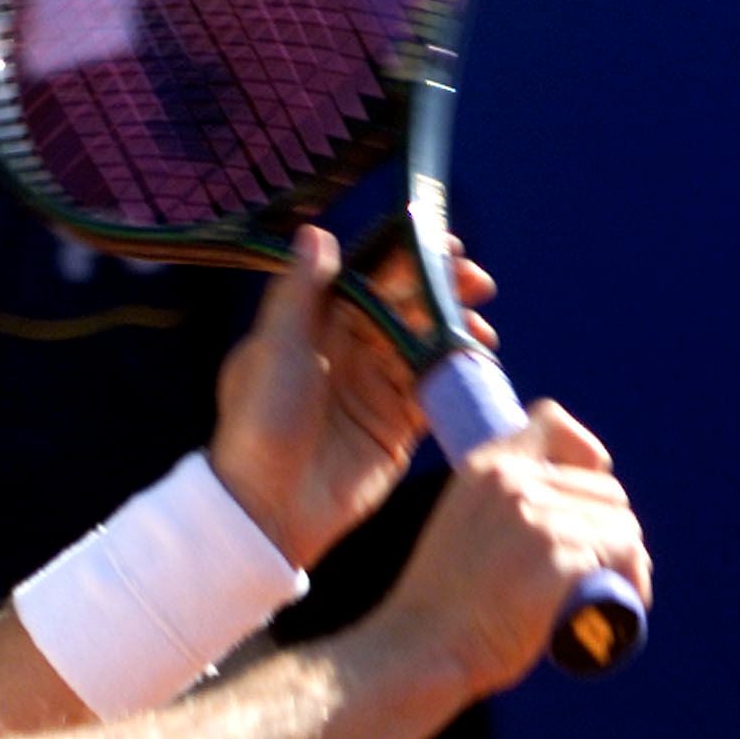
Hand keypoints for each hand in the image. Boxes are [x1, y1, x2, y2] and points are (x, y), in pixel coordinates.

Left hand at [210, 227, 493, 566]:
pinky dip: (459, 374)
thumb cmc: (260, 421)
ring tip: (480, 330)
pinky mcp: (397, 425)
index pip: (368, 278)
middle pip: (405, 306)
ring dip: (457, 330)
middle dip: (443, 290)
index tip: (447, 245)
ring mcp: (374, 387)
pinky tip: (478, 363)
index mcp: (313, 325)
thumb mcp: (275, 349)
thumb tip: (316, 232)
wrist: (269, 505)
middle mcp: (346, 350)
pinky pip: (436, 391)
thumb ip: (299, 292)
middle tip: (476, 283)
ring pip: (426, 345)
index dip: (407, 258)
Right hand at [384, 400, 649, 697]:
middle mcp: (511, 482)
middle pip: (606, 489)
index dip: (584, 454)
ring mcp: (535, 518)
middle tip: (601, 570)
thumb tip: (556, 508)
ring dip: (628, 561)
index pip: (552, 421)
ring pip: (623, 525)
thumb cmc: (440, 601)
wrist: (418, 646)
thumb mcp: (459, 525)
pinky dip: (634, 583)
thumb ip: (496, 504)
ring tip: (611, 592)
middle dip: (612, 528)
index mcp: (482, 467)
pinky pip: (627, 556)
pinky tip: (619, 606)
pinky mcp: (559, 558)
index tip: (585, 496)